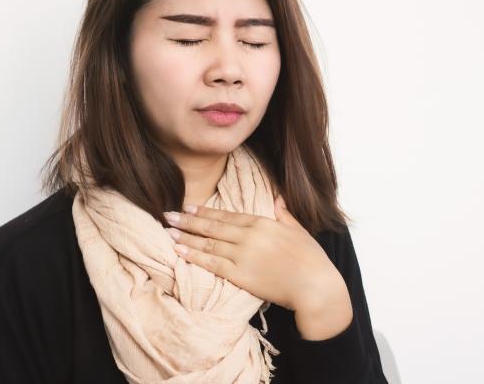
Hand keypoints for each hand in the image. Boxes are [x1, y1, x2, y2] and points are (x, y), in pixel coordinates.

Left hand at [163, 195, 350, 318]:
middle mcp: (249, 236)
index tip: (189, 206)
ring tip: (168, 231)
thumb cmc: (311, 259)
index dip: (206, 211)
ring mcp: (243, 256)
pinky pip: (211, 264)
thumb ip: (284, 214)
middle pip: (212, 226)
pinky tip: (179, 250)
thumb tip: (277, 198)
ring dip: (186, 237)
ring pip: (208, 243)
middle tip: (168, 214)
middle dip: (188, 220)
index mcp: (263, 222)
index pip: (227, 215)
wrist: (315, 286)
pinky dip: (193, 256)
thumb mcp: (298, 230)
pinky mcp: (240, 275)